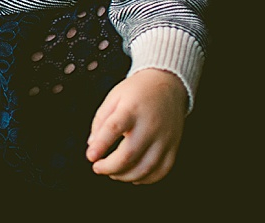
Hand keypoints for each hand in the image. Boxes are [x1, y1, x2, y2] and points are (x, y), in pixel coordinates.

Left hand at [86, 68, 188, 183]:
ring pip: (145, 168)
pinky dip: (145, 179)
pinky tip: (133, 175)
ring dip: (125, 176)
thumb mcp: (114, 97)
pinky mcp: (173, 147)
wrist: (167, 85)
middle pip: (129, 154)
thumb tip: (92, 145)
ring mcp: (164, 138)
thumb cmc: (137, 91)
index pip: (114, 128)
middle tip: (97, 167)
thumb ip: (100, 120)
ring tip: (112, 172)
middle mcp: (150, 125)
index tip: (90, 156)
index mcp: (132, 109)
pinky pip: (161, 171)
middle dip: (109, 167)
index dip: (101, 145)